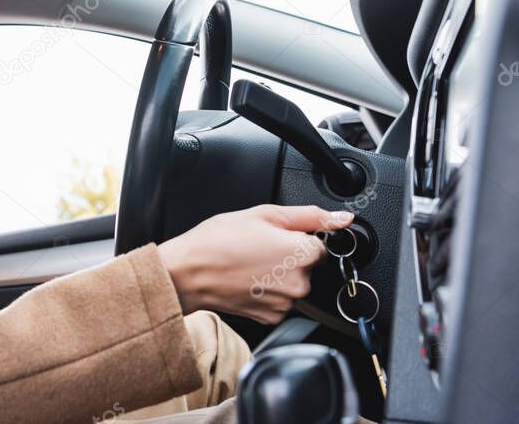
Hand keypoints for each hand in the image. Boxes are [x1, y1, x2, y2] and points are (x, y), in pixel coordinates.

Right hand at [157, 204, 353, 323]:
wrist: (187, 271)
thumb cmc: (218, 240)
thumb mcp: (264, 214)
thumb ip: (309, 215)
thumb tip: (343, 218)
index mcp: (302, 253)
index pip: (319, 244)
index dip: (295, 238)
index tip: (274, 237)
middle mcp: (300, 282)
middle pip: (307, 266)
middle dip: (288, 257)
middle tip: (257, 248)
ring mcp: (286, 303)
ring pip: (293, 284)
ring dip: (278, 275)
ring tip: (248, 264)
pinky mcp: (272, 317)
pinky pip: (280, 301)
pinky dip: (268, 292)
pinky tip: (247, 281)